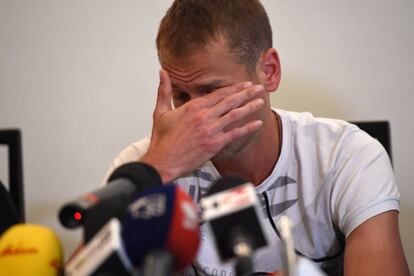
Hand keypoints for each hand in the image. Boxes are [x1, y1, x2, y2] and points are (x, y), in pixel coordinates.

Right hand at [141, 69, 265, 182]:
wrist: (163, 161)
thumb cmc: (161, 139)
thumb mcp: (161, 111)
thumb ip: (164, 90)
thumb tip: (162, 72)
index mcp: (193, 107)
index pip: (218, 94)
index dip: (234, 88)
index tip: (245, 84)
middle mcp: (204, 116)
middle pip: (230, 101)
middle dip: (247, 93)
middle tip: (259, 88)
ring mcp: (210, 130)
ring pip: (235, 115)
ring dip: (250, 107)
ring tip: (261, 101)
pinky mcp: (214, 144)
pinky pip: (235, 134)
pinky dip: (247, 128)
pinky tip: (257, 123)